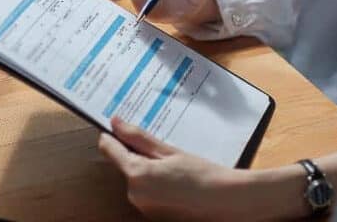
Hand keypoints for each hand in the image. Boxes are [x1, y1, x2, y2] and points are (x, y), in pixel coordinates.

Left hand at [98, 117, 256, 221]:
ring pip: (136, 178)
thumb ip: (139, 138)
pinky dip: (155, 184)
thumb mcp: (169, 151)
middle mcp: (134, 194)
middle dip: (137, 154)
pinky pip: (146, 192)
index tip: (118, 126)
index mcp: (137, 174)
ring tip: (174, 166)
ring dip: (147, 169)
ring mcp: (142, 207)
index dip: (112, 135)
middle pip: (124, 164)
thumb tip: (116, 123)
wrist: (227, 202)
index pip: (109, 149)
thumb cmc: (202, 175)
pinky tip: (175, 181)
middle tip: (162, 148)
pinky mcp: (151, 215)